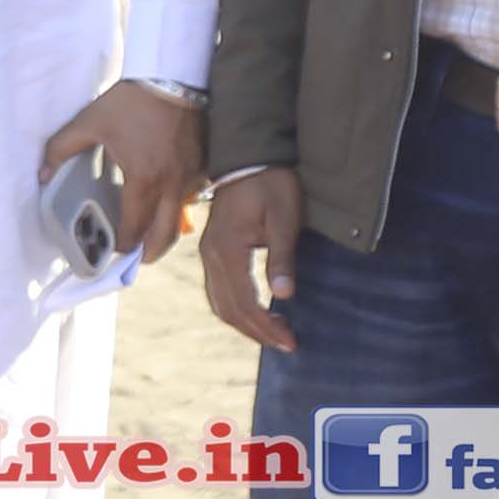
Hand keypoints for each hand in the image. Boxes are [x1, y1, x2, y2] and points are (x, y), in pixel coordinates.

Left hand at [38, 81, 203, 267]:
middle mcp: (172, 185)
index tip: (110, 249)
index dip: (121, 246)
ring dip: (164, 232)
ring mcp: (192, 177)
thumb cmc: (132, 100)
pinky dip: (178, 207)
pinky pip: (192, 198)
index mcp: (144, 180)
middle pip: (165, 238)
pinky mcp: (204, 166)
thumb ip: (61, 149)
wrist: (174, 73)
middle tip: (133, 257)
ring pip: (181, 219)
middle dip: (148, 254)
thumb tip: (42, 175)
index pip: (134, 230)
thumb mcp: (90, 122)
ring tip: (147, 233)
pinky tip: (165, 201)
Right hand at [197, 169, 300, 350]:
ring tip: (273, 334)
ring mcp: (208, 254)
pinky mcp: (213, 250)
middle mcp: (211, 256)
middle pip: (228, 309)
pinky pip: (218, 291)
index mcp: (227, 249)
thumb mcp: (284, 217)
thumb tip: (284, 295)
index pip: (244, 301)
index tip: (290, 340)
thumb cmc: (272, 183)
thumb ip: (282, 256)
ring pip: (219, 303)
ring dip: (245, 323)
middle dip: (257, 331)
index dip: (266, 325)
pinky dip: (236, 309)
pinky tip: (257, 312)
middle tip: (286, 343)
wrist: (251, 156)